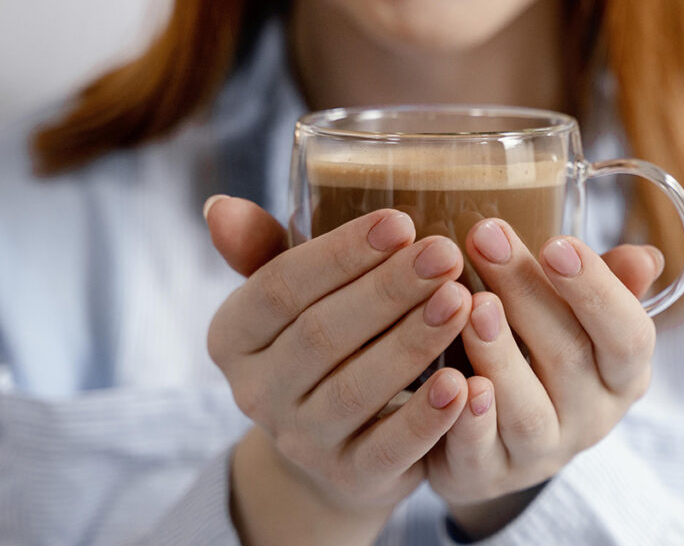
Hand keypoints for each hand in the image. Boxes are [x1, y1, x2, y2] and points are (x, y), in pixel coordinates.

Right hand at [205, 197, 472, 545]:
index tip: (400, 222)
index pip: (279, 287)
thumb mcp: (292, 297)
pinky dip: (426, 417)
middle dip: (387, 291)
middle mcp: (255, 392)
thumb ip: (263, 249)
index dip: (339, 255)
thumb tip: (220, 207)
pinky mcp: (350, 477)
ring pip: (355, 390)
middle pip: (321, 335)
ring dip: (411, 343)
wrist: (335, 442)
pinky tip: (463, 384)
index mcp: (233, 336)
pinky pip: (389, 448)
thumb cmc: (321, 343)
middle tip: (443, 255)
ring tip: (461, 301)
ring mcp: (301, 441)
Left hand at [426, 219, 662, 539]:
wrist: (487, 443)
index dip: (596, 289)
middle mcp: (591, 419)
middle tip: (486, 237)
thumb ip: (601, 286)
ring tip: (473, 306)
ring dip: (501, 355)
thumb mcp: (571, 318)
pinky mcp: (488, 476)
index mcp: (621, 375)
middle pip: (569, 357)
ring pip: (528, 410)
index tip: (556, 242)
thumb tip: (644, 257)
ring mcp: (541, 453)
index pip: (629, 335)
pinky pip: (481, 452)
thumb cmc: (534, 357)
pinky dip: (471, 420)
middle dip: (526, 292)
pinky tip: (456, 383)